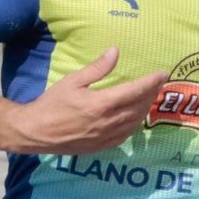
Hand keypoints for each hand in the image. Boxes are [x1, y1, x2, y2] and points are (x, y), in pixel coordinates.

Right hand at [12, 47, 166, 154]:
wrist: (35, 132)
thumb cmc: (52, 104)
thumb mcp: (72, 81)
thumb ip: (97, 68)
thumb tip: (115, 51)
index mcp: (101, 103)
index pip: (135, 91)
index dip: (151, 82)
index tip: (163, 73)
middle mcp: (107, 122)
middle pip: (139, 106)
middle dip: (151, 94)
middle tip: (158, 83)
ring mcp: (105, 136)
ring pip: (134, 122)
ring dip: (145, 109)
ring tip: (150, 98)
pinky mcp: (101, 146)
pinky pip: (125, 135)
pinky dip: (134, 124)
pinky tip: (135, 118)